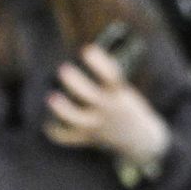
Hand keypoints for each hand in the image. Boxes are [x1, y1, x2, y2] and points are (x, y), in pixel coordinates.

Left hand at [44, 44, 169, 167]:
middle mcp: (109, 110)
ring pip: (76, 119)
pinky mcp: (90, 138)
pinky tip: (49, 123)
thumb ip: (107, 85)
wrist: (142, 140)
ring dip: (63, 108)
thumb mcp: (125, 93)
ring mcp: (98, 125)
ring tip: (52, 97)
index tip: (87, 49)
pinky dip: (57, 131)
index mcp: (120, 96)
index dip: (98, 62)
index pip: (111, 76)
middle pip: (90, 95)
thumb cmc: (129, 109)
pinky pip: (70, 137)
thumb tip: (82, 68)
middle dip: (75, 82)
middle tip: (63, 69)